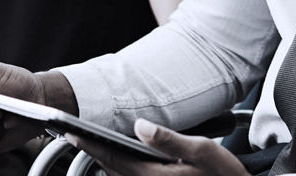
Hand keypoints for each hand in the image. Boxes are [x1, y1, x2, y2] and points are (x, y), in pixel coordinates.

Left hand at [69, 119, 245, 175]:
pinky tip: (118, 158)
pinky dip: (118, 168)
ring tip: (90, 143)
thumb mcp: (202, 150)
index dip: (90, 142)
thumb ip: (168, 138)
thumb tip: (141, 125)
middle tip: (73, 134)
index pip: (112, 156)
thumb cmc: (224, 175)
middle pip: (110, 167)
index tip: (71, 131)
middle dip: (92, 150)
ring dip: (104, 159)